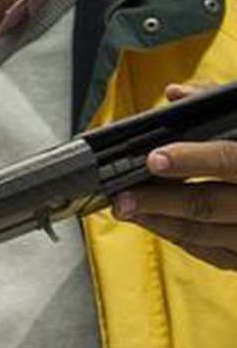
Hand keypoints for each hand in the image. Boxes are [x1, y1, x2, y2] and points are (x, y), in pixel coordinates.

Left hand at [112, 82, 236, 269]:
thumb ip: (220, 101)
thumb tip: (176, 93)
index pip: (229, 160)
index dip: (191, 160)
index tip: (154, 159)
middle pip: (209, 204)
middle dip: (160, 201)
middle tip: (122, 197)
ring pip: (206, 234)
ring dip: (160, 222)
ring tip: (125, 208)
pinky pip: (213, 254)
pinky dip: (178, 237)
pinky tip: (152, 221)